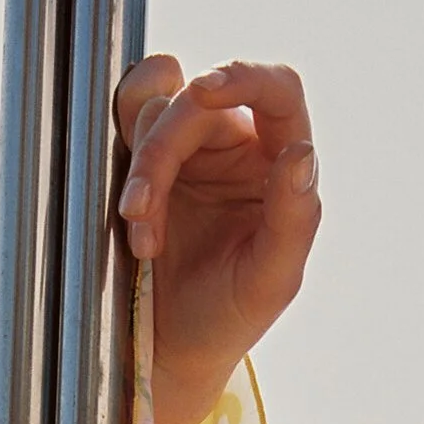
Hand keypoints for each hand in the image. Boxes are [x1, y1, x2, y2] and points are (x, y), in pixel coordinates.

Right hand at [114, 55, 320, 423]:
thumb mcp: (269, 283)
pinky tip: (129, 217)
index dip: (244, 77)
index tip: (203, 91)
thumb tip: (302, 154)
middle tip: (141, 218)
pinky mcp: (149, 157)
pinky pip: (129, 123)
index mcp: (280, 165)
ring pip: (156, 112)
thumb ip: (294, 220)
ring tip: (141, 239)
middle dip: (162, 154)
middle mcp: (239, 146)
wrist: (169, 347)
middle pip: (198, 103)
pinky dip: (121, 164)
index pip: (278, 93)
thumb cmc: (228, 318)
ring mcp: (192, 149)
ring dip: (140, 172)